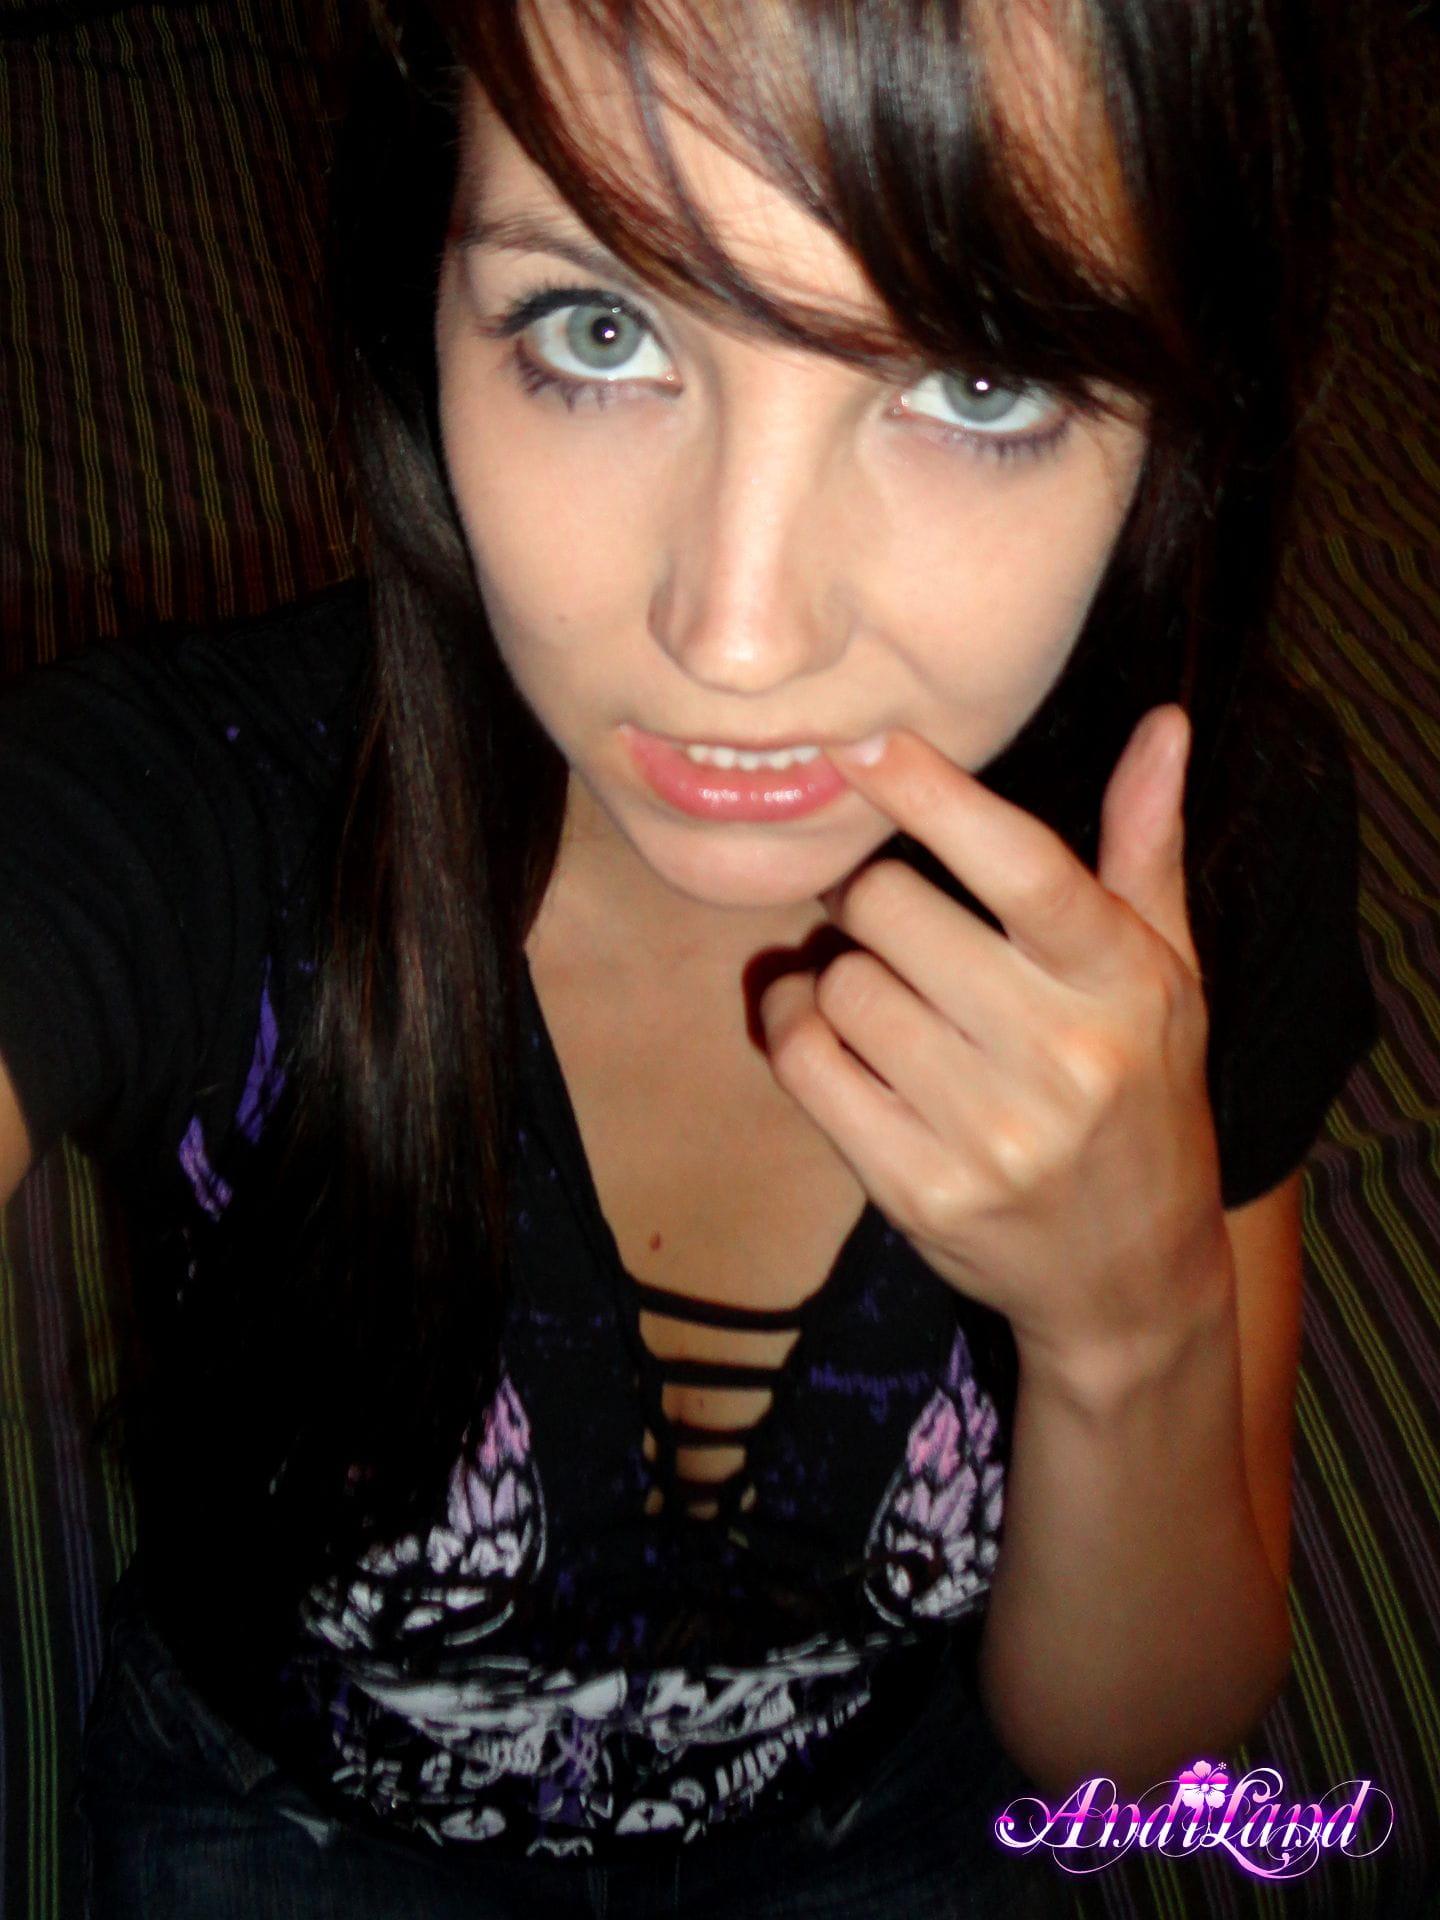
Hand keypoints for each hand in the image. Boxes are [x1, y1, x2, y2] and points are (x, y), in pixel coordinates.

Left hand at [759, 707, 1231, 1392]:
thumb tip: (1162, 724)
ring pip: (844, 987)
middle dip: (871, 896)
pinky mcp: (920, 1191)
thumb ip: (1144, 849)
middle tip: (882, 909)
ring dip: (840, 973)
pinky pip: (807, 1065)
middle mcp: (1065, 1057)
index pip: (1023, 867)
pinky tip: (824, 1028)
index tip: (869, 743)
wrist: (1130, 1276)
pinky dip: (795, 1029)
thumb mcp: (1167, 976)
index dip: (936, 796)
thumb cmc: (1142, 1095)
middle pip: (894, 912)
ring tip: (879, 989)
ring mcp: (991, 1134)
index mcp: (1126, 984)